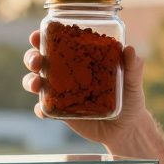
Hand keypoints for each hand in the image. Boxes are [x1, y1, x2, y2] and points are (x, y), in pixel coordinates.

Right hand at [22, 29, 151, 147]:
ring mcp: (61, 93)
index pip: (59, 43)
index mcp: (81, 59)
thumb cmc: (130, 99)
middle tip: (37, 60)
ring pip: (37, 82)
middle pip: (40, 60)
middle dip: (32, 57)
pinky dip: (41, 109)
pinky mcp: (61, 112)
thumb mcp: (133, 83)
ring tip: (36, 84)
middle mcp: (66, 73)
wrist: (127, 129)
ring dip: (30, 81)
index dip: (44, 37)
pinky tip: (43, 111)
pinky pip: (45, 109)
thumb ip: (132, 67)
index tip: (38, 35)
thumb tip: (130, 49)